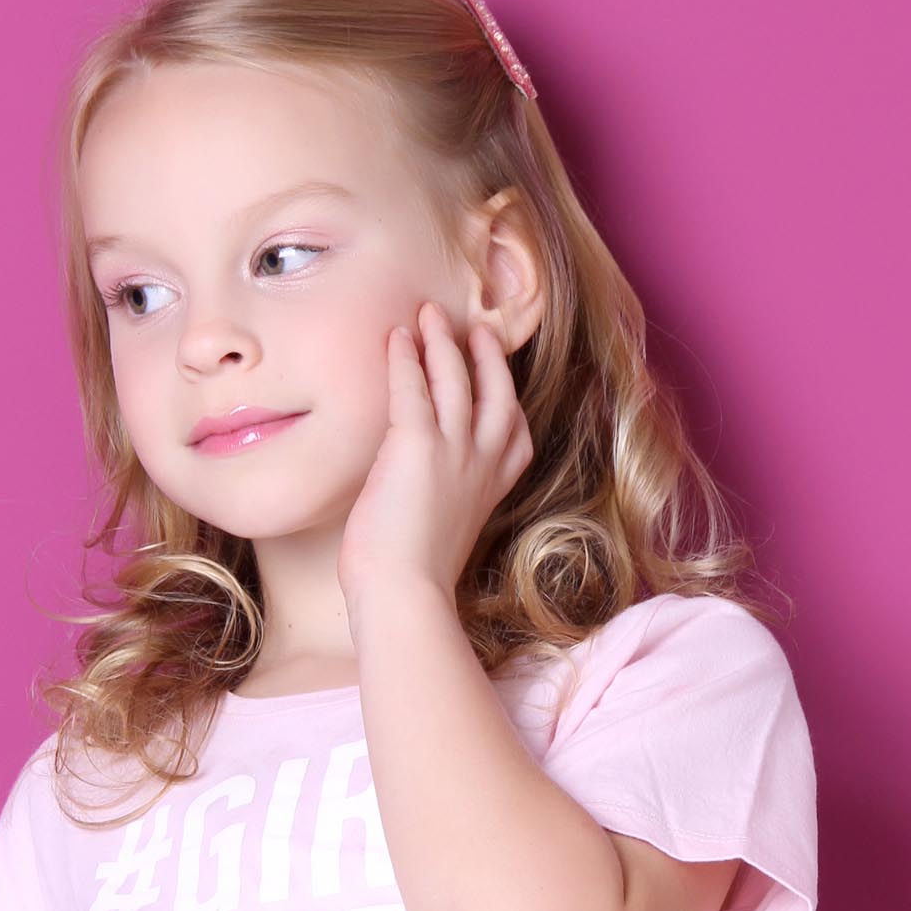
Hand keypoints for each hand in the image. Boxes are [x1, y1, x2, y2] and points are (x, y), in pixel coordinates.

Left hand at [336, 300, 534, 617]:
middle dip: (486, 357)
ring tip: (428, 313)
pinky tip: (395, 337)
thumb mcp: (440, 536)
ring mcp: (454, 452)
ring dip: (442, 341)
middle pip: (496, 393)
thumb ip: (439, 505)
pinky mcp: (418, 446)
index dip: (507, 403)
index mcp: (492, 489)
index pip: (515, 435)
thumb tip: (413, 498)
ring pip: (456, 379)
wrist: (405, 597)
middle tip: (472, 328)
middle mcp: (482, 464)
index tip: (498, 382)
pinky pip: (413, 386)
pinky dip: (405, 357)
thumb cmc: (410, 581)